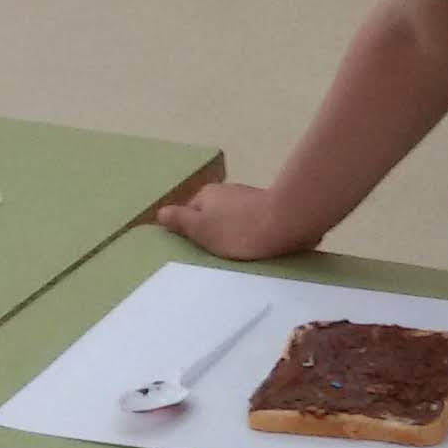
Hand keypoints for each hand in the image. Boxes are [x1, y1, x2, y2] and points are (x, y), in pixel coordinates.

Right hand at [155, 181, 310, 260]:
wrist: (287, 223)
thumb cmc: (238, 230)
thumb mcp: (201, 229)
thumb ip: (179, 221)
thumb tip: (159, 212)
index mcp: (206, 194)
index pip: (188, 213)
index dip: (190, 233)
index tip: (196, 252)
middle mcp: (226, 191)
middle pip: (211, 215)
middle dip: (213, 233)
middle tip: (216, 257)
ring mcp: (248, 197)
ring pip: (232, 220)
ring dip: (233, 235)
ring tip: (238, 255)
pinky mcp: (269, 208)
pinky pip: (252, 223)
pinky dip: (251, 234)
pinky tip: (256, 248)